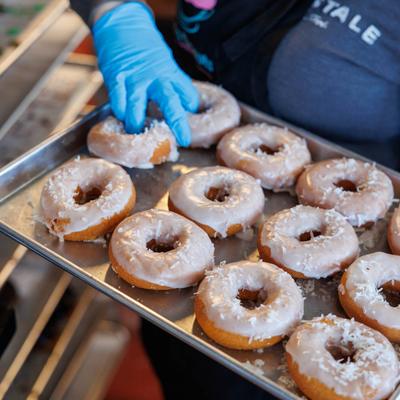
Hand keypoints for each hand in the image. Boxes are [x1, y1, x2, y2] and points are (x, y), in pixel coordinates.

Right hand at [93, 2, 198, 146]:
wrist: (122, 24)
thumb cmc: (147, 50)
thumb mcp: (166, 64)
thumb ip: (174, 85)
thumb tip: (188, 107)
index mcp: (170, 73)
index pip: (188, 94)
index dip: (192, 111)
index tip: (192, 126)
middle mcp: (155, 76)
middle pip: (169, 102)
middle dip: (177, 123)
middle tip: (181, 139)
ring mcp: (134, 77)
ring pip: (137, 108)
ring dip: (137, 124)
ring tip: (137, 132)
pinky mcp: (115, 77)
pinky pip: (117, 101)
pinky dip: (120, 112)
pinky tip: (122, 116)